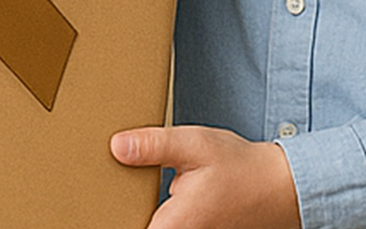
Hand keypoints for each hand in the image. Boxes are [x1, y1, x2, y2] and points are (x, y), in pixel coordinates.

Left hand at [110, 126, 301, 228]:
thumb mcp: (195, 145)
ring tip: (121, 182)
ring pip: (150, 224)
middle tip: (103, 184)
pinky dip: (154, 212)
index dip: (106, 216)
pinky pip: (163, 225)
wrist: (280, 189)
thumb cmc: (240, 168)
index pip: (125, 227)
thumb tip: (116, 146)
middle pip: (135, 224)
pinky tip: (152, 191)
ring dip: (137, 209)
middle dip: (121, 208)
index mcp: (172, 226)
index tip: (84, 206)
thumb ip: (154, 146)